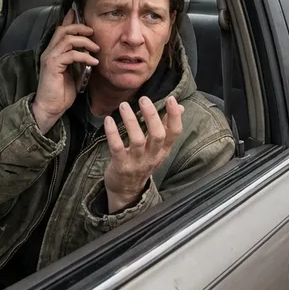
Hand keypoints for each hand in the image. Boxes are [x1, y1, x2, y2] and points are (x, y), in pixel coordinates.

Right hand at [32, 9, 99, 133]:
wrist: (50, 108)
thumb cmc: (61, 92)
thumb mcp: (72, 72)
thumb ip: (77, 60)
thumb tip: (88, 52)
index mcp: (53, 52)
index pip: (60, 30)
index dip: (69, 19)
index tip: (79, 12)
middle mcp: (49, 52)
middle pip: (63, 29)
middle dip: (80, 27)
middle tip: (92, 32)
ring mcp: (50, 58)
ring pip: (67, 39)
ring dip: (84, 41)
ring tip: (96, 48)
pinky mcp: (53, 66)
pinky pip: (71, 54)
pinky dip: (84, 56)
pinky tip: (93, 62)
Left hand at [103, 96, 183, 212]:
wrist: (127, 191)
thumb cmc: (143, 162)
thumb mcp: (158, 148)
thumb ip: (167, 127)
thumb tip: (180, 107)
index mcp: (163, 150)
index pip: (175, 132)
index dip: (174, 116)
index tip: (171, 99)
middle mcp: (152, 156)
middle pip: (157, 135)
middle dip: (151, 116)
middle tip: (144, 99)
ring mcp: (137, 162)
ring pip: (137, 140)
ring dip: (130, 121)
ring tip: (124, 106)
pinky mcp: (121, 165)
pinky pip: (117, 148)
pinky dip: (112, 133)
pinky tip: (108, 120)